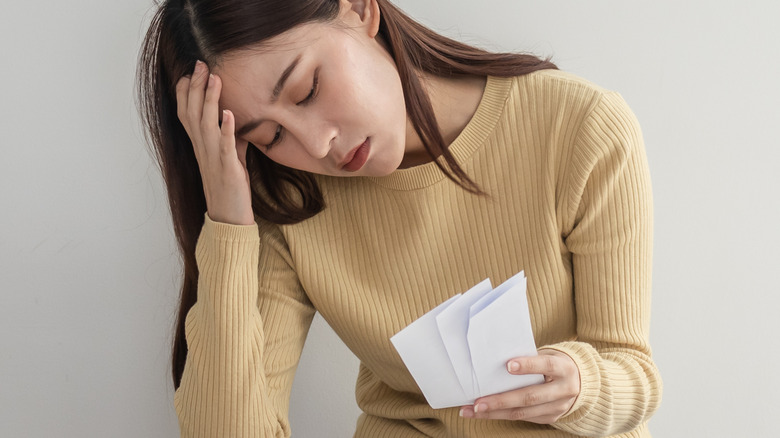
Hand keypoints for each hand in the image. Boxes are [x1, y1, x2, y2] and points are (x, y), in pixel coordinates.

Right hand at [176, 60, 254, 225]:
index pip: (186, 113)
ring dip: (210, 100)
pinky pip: (226, 146)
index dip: (186, 92)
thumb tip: (238, 121)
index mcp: (200, 145)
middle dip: (196, 86)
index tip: (191, 71)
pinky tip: (230, 114)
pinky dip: (227, 130)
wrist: (228, 217)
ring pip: (206, 124)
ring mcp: (213, 157)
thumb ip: (232, 138)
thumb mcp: (231, 157)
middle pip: (193, 112)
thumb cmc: (230, 187)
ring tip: (215, 78)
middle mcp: (202, 148)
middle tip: (200, 63)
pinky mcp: (228, 168)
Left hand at [459, 349, 579, 423]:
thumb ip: (531, 358)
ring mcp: (558, 406)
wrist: (582, 382)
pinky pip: (524, 418)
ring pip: (523, 412)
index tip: (508, 365)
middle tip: (478, 402)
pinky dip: (502, 415)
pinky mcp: (550, 417)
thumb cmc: (556, 363)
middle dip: (501, 400)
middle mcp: (564, 389)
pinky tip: (486, 413)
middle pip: (530, 396)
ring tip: (474, 410)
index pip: (546, 365)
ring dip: (495, 413)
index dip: (528, 365)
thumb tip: (497, 360)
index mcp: (564, 368)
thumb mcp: (550, 355)